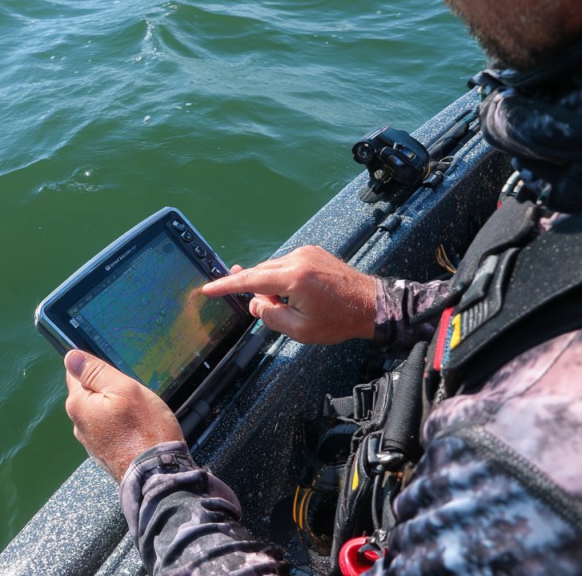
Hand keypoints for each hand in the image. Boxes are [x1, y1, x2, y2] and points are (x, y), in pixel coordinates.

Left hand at [64, 350, 183, 480]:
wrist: (157, 474)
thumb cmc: (144, 428)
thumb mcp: (124, 389)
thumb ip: (96, 372)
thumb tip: (70, 357)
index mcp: (78, 404)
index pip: (75, 374)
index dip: (95, 369)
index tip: (116, 376)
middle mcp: (78, 425)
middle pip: (88, 395)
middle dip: (107, 391)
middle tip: (132, 396)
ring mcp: (90, 443)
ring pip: (99, 413)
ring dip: (114, 410)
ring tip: (137, 414)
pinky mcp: (103, 455)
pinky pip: (108, 431)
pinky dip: (119, 427)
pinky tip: (136, 430)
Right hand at [201, 245, 375, 344]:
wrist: (372, 304)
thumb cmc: (339, 321)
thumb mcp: (300, 330)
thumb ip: (271, 316)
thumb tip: (255, 304)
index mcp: (293, 278)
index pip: (250, 280)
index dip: (226, 285)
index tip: (208, 288)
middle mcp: (298, 259)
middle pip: (260, 271)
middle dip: (252, 289)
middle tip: (256, 306)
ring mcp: (306, 252)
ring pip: (273, 268)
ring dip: (270, 285)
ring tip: (286, 305)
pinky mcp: (313, 252)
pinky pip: (287, 263)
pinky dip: (282, 278)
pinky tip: (293, 293)